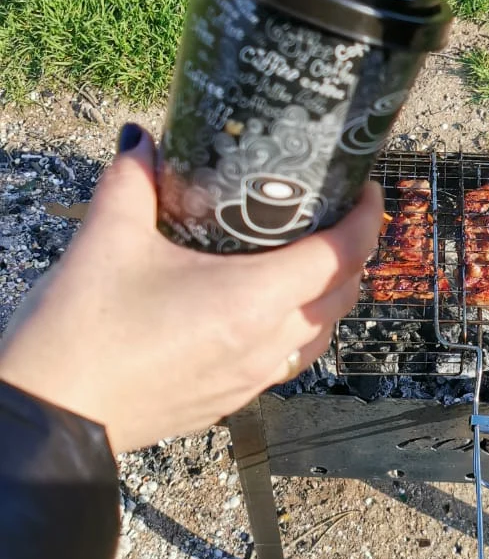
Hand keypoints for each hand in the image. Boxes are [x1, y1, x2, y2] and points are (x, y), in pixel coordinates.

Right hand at [0, 126, 381, 452]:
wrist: (50, 416)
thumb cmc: (80, 333)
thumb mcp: (108, 239)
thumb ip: (133, 179)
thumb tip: (145, 141)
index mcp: (252, 300)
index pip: (342, 254)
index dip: (366, 218)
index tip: (365, 190)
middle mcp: (266, 343)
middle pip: (342, 294)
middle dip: (354, 252)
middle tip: (338, 214)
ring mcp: (253, 378)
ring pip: (322, 333)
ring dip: (331, 295)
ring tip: (313, 258)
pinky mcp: (233, 399)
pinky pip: (292, 359)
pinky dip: (302, 328)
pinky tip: (273, 310)